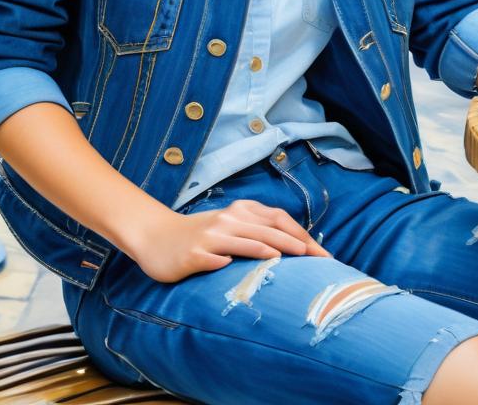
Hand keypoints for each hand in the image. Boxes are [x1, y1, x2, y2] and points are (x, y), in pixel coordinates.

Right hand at [128, 199, 330, 282]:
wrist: (155, 236)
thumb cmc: (199, 234)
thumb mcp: (230, 225)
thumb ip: (256, 229)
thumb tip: (294, 243)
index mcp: (241, 211)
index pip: (279, 219)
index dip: (302, 234)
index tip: (322, 253)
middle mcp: (229, 220)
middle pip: (268, 229)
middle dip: (296, 243)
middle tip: (318, 259)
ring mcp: (210, 236)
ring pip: (244, 240)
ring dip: (268, 247)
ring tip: (290, 257)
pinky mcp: (193, 254)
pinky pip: (211, 257)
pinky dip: (224, 260)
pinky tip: (233, 266)